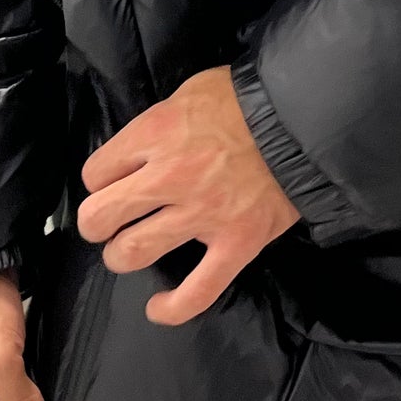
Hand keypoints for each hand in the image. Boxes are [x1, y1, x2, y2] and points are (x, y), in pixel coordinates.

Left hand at [78, 67, 300, 326]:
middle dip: (98, 224)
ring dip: (123, 255)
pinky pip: (197, 291)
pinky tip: (157, 307)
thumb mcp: (189, 93)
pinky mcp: (236, 243)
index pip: (95, 173)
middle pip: (101, 216)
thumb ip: (157, 125)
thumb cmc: (247, 100)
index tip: (112, 183)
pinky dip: (172, 308)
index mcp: (155, 133)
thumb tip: (137, 152)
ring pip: (133, 252)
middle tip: (108, 222)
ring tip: (131, 250)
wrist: (305, 119)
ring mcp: (202, 214)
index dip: (100, 181)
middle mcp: (170, 176)